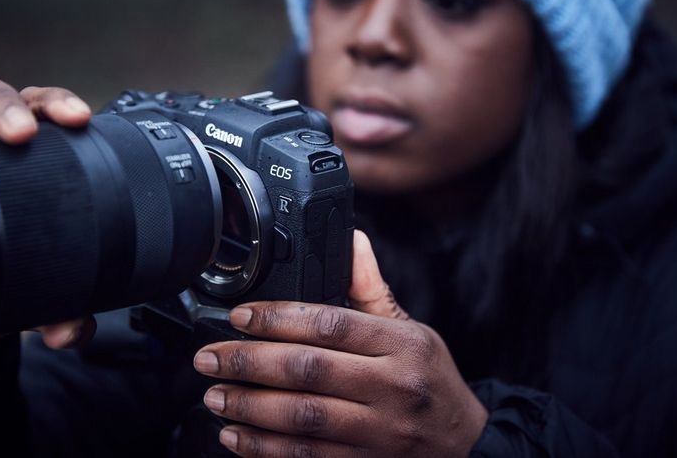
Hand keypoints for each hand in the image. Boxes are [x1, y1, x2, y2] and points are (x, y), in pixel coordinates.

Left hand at [193, 231, 487, 456]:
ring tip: (215, 395)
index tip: (239, 317)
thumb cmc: (431, 382)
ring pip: (302, 417)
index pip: (331, 324)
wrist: (466, 446)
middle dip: (249, 363)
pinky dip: (264, 449)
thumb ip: (372, 289)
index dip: (277, 318)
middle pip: (308, 370)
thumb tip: (352, 240)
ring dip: (250, 406)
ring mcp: (381, 433)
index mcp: (402, 345)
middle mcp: (393, 387)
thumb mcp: (413, 331)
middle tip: (210, 358)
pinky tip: (236, 436)